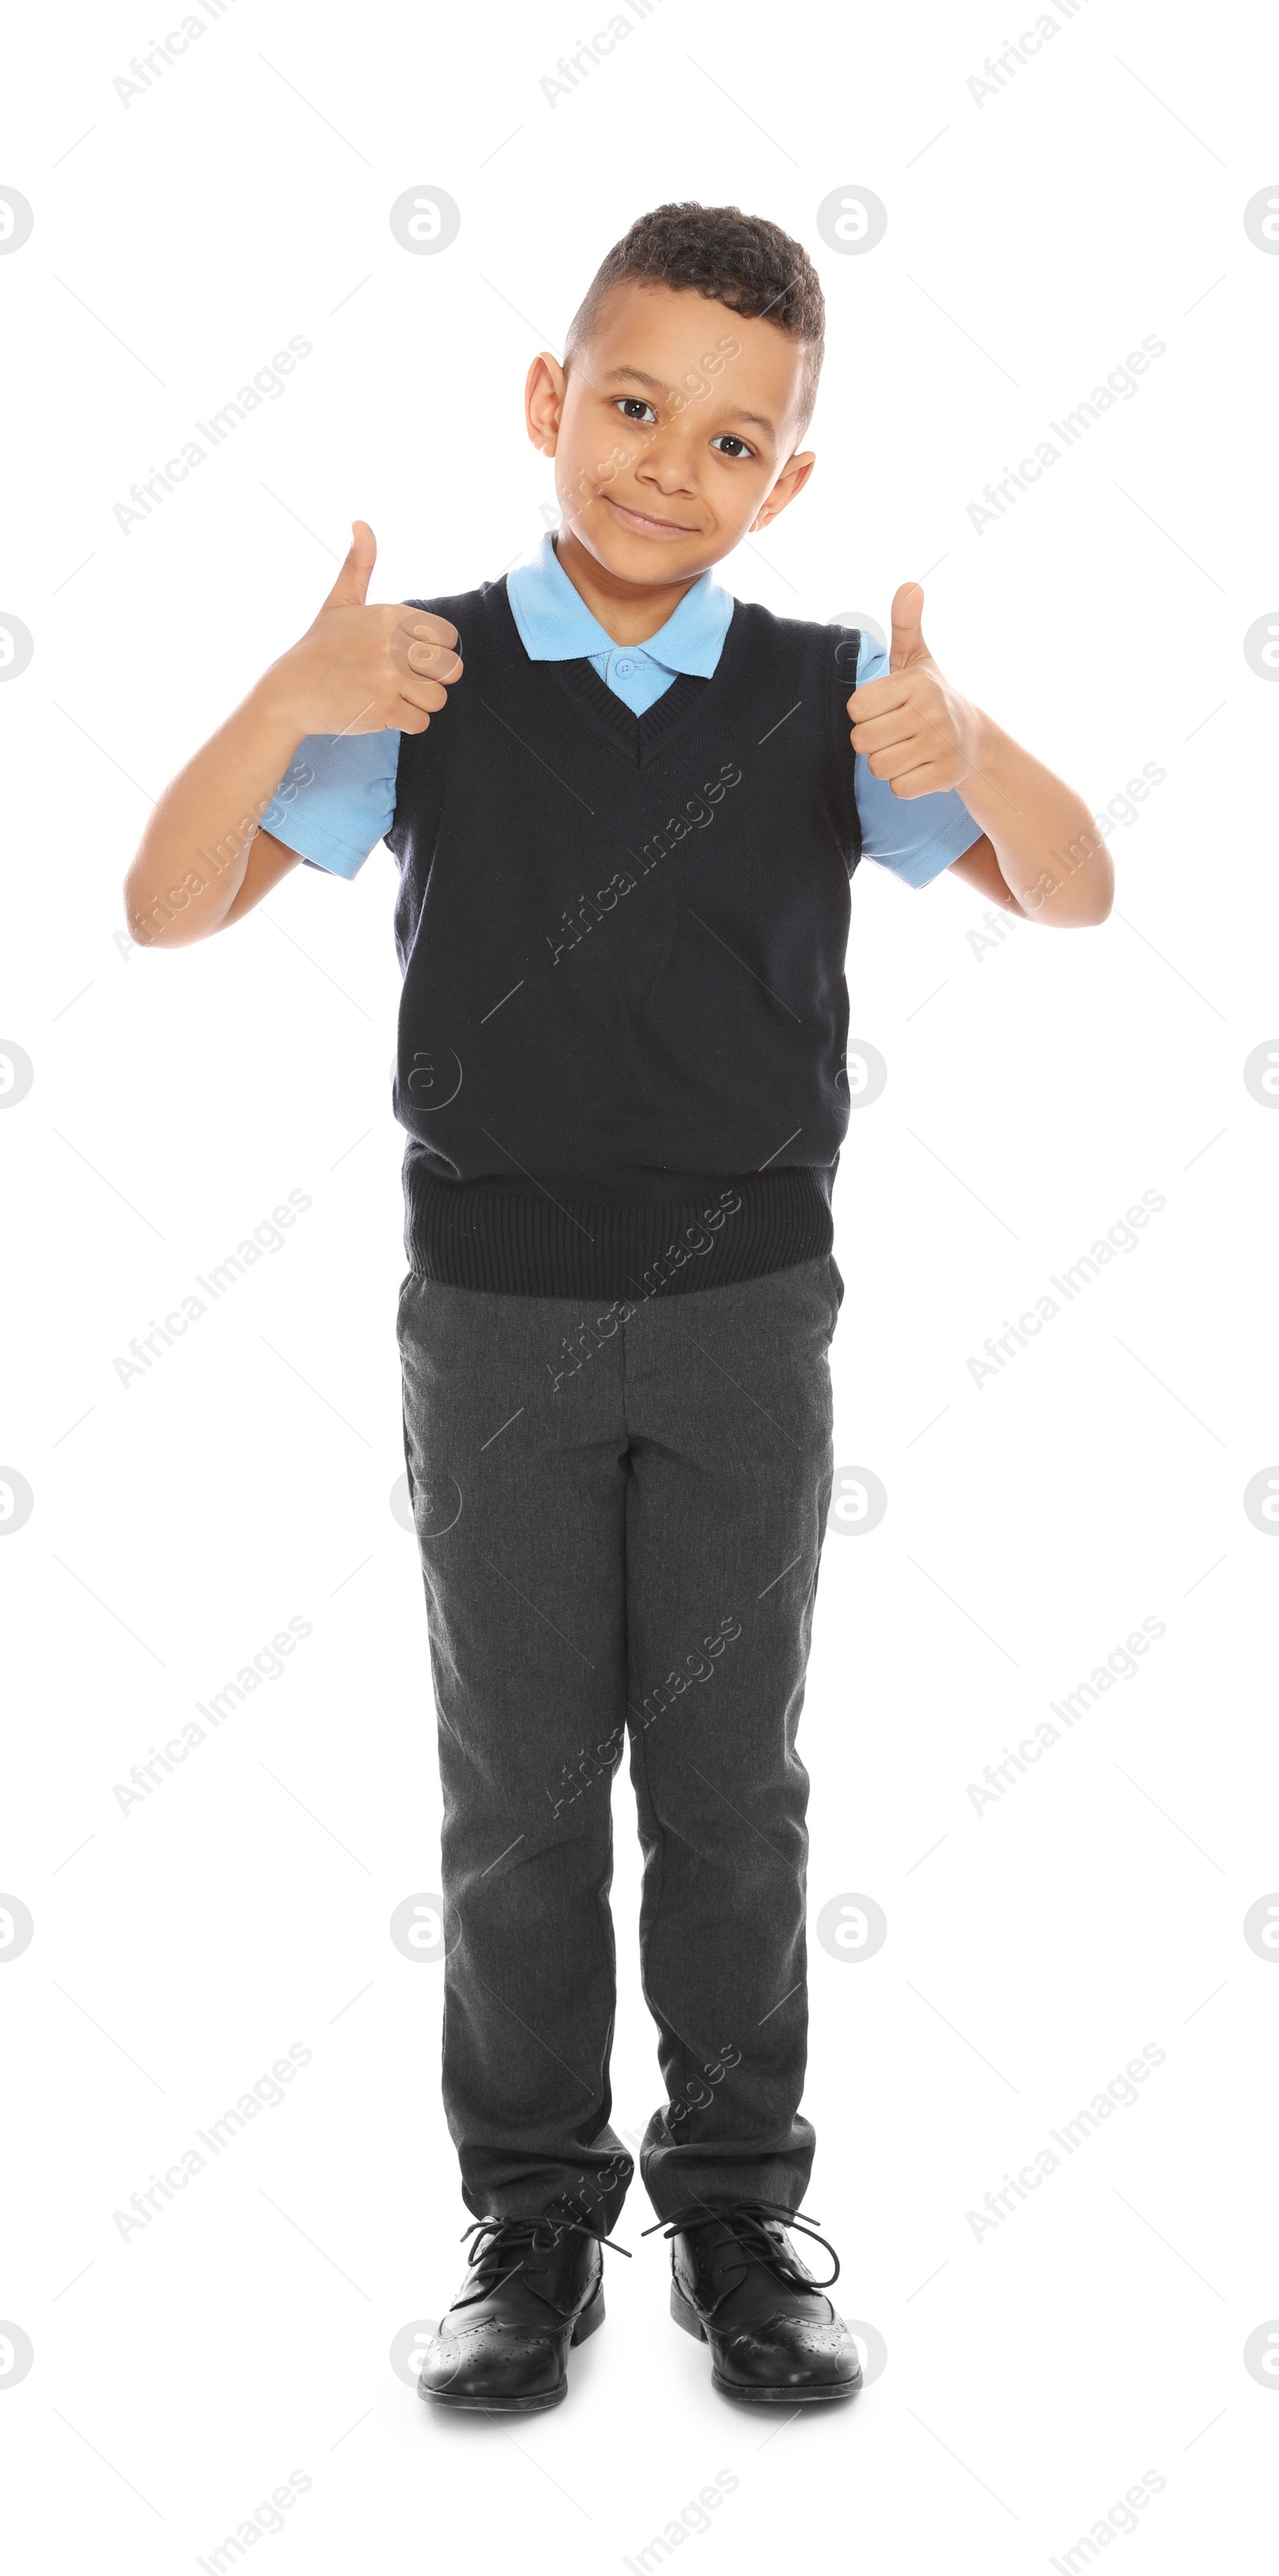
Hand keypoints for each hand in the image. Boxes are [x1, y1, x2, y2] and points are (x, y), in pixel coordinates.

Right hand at [266, 520, 461, 736]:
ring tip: (391, 695)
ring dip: (419, 703)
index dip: (434, 651)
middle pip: (451, 670)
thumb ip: (359, 564)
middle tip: (402, 680)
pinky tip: (382, 710)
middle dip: (431, 679)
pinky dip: (406, 723)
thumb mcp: (340, 601)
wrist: (289, 691)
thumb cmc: (320, 646)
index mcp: (389, 616)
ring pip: (438, 699)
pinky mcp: (383, 710)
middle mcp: (391, 645)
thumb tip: (360, 523)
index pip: (449, 638)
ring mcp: (388, 679)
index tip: (408, 655)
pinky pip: (421, 723)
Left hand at [846, 582, 984, 796]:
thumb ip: (905, 624)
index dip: (864, 712)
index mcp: (916, 682)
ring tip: (906, 748)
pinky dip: (903, 782)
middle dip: (872, 740)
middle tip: (893, 732)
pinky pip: (898, 787)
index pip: (856, 708)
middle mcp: (930, 711)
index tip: (885, 708)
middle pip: (862, 741)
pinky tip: (918, 766)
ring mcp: (940, 745)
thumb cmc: (930, 696)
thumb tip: (910, 585)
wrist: (973, 740)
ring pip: (878, 767)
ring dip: (886, 762)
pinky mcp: (945, 775)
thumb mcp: (917, 658)